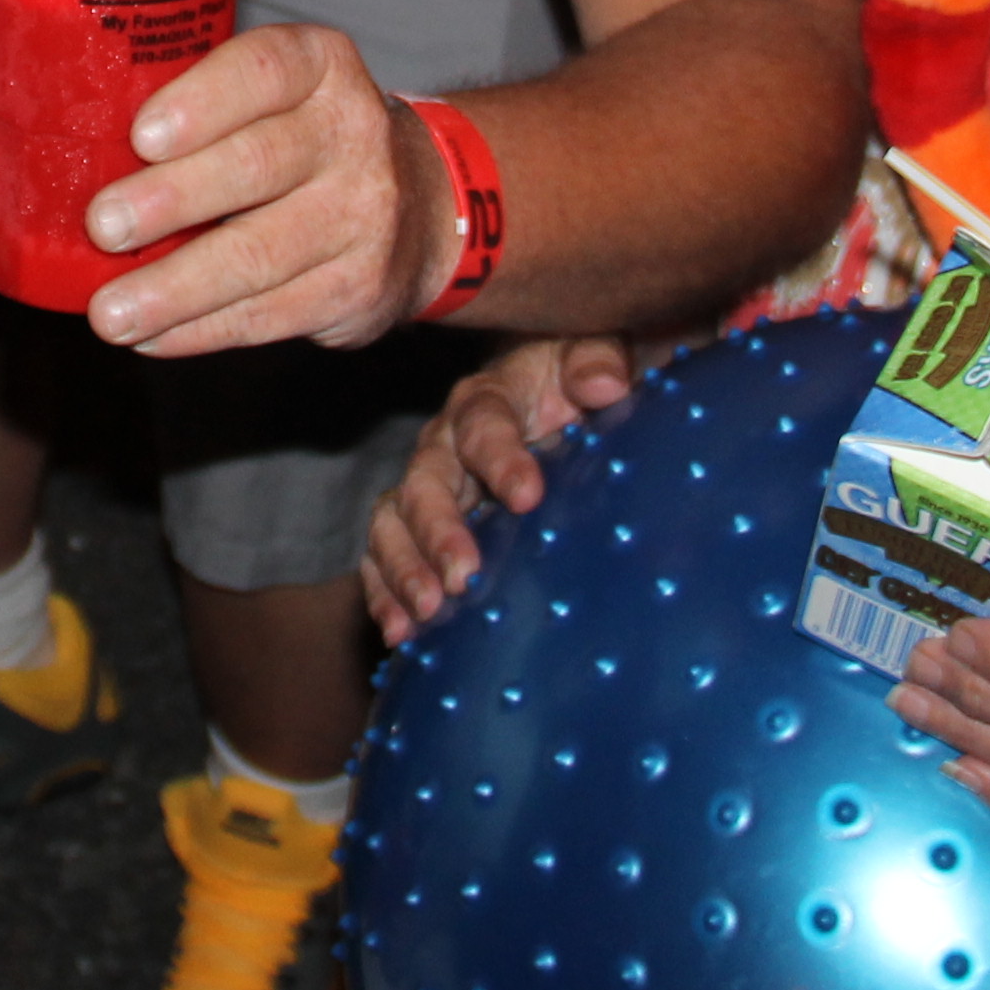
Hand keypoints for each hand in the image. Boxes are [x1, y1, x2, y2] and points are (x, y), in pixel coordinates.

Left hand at [82, 23, 436, 354]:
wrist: (420, 207)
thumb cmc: (302, 139)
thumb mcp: (275, 94)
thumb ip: (199, 106)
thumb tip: (73, 151)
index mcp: (321, 66)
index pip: (263, 70)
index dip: (201, 102)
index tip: (140, 137)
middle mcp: (353, 133)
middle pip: (257, 166)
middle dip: (171, 200)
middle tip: (102, 227)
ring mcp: (364, 214)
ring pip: (259, 255)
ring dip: (174, 290)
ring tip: (109, 313)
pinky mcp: (359, 287)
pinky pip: (268, 314)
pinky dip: (200, 330)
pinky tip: (151, 337)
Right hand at [363, 334, 638, 638]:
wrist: (556, 403)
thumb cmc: (578, 384)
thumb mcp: (597, 355)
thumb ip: (599, 360)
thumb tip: (605, 384)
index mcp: (490, 398)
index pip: (484, 423)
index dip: (501, 458)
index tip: (528, 496)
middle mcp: (444, 443)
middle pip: (425, 482)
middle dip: (439, 530)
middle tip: (464, 576)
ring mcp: (426, 488)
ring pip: (392, 521)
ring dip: (404, 567)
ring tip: (427, 612)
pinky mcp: (416, 528)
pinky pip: (384, 556)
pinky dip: (385, 593)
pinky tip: (400, 633)